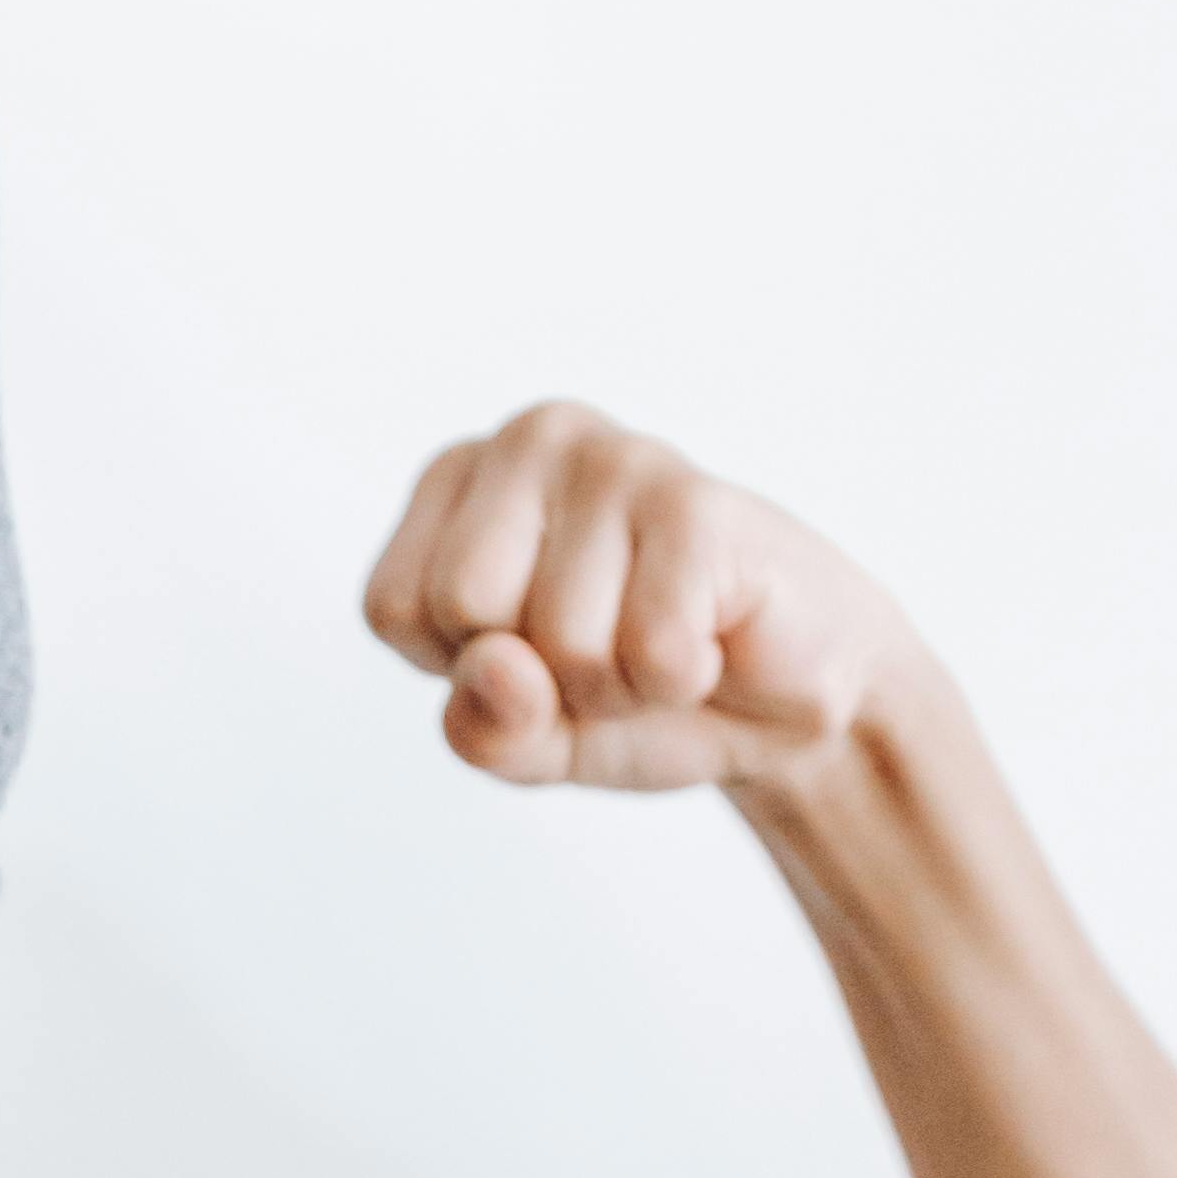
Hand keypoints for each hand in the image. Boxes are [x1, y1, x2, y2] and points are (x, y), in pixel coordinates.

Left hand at [362, 404, 937, 790]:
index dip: (464, 668)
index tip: (532, 650)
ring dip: (619, 687)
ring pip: (563, 643)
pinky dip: (681, 682)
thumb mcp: (526, 739)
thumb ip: (482, 725)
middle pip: (463, 608)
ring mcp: (618, 458)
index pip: (393, 607)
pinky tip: (712, 638)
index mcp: (457, 476)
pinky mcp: (699, 503)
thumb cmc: (633, 693)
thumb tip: (496, 665)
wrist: (783, 701)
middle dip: (540, 674)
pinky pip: (650, 653)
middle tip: (606, 648)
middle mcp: (530, 438)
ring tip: (662, 644)